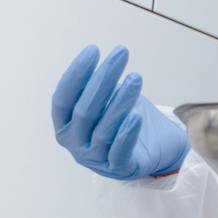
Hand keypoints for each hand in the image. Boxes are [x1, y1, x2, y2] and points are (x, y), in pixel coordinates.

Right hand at [50, 44, 188, 180]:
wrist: (152, 149)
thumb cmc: (123, 120)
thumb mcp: (107, 101)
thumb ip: (98, 88)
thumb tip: (101, 62)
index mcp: (65, 124)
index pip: (64, 98)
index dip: (76, 74)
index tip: (93, 50)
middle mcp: (74, 142)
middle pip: (85, 110)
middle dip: (103, 78)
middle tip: (120, 53)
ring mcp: (94, 158)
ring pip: (103, 129)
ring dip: (120, 102)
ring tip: (136, 78)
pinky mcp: (119, 168)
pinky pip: (120, 152)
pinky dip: (126, 134)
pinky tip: (136, 116)